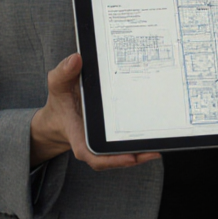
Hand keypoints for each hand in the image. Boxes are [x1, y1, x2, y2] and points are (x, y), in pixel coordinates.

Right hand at [29, 53, 160, 169]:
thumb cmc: (62, 99)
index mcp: (78, 135)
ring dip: (140, 153)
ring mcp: (103, 142)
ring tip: (159, 147)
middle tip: (153, 151)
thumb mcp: (58, 84)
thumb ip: (63, 73)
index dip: (111, 159)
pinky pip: (125, 144)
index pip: (91, 153)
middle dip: (134, 157)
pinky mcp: (112, 137)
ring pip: (122, 154)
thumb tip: (76, 58)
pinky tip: (156, 137)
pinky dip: (139, 143)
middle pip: (113, 158)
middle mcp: (92, 143)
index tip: (129, 158)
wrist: (62, 112)